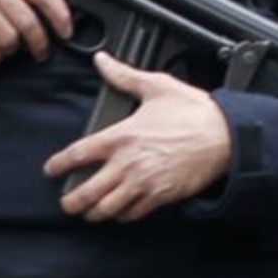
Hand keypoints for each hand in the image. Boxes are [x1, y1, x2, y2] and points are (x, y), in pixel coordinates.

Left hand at [46, 52, 230, 222]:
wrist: (225, 136)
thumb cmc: (194, 111)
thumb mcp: (157, 86)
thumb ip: (124, 76)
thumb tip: (103, 61)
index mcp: (123, 136)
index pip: (79, 154)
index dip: (60, 164)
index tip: (51, 169)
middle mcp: (129, 163)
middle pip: (88, 192)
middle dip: (72, 201)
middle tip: (67, 202)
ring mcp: (144, 183)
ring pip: (108, 208)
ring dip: (94, 213)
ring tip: (88, 212)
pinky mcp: (161, 196)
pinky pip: (133, 213)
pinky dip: (122, 216)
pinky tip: (119, 212)